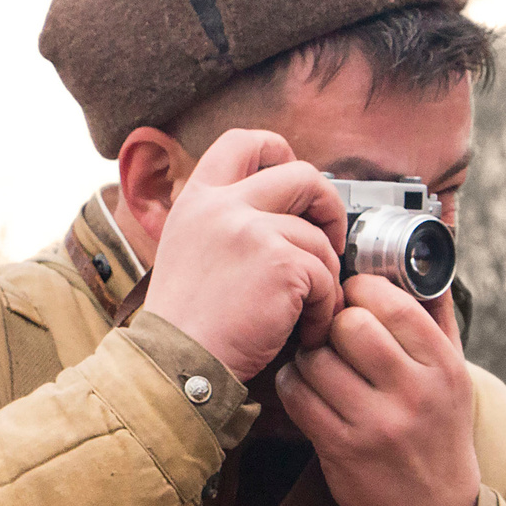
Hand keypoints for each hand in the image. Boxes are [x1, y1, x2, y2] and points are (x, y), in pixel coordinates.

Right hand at [143, 129, 347, 380]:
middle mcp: (223, 205)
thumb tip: (277, 211)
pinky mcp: (280, 263)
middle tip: (330, 242)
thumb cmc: (186, 324)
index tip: (296, 189)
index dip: (280, 153)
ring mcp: (252, 230)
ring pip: (319, 239)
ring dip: (324, 278)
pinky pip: (326, 278)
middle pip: (302, 175)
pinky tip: (305, 330)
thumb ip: (224, 222)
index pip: (244, 141)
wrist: (175, 364)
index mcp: (198, 199)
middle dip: (329, 207)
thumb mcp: (188, 250)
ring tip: (308, 311)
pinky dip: (323, 309)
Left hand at [273, 276, 480, 505]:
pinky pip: (298, 397)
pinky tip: (304, 386)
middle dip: (330, 319)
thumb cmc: (440, 430)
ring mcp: (377, 424)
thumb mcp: (455, 372)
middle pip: (350, 325)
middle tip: (327, 326)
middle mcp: (414, 393)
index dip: (360, 290)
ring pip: (317, 359)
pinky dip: (292, 384)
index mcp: (443, 366)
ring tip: (315, 357)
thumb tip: (428, 248)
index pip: (392, 303)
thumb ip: (437, 314)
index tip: (351, 296)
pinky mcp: (342, 450)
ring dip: (307, 353)